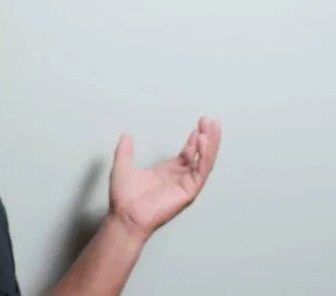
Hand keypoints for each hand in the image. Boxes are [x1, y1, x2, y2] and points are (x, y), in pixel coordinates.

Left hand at [108, 116, 221, 239]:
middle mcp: (179, 178)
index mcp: (168, 172)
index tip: (200, 124)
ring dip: (210, 144)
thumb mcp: (123, 167)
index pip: (187, 153)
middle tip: (210, 121)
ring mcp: (185, 185)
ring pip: (204, 162)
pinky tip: (204, 142)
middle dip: (206, 138)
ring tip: (213, 127)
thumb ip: (125, 151)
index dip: (194, 139)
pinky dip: (204, 157)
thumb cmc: (124, 198)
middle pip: (199, 155)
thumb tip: (125, 135)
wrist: (124, 215)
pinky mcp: (188, 192)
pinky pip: (200, 172)